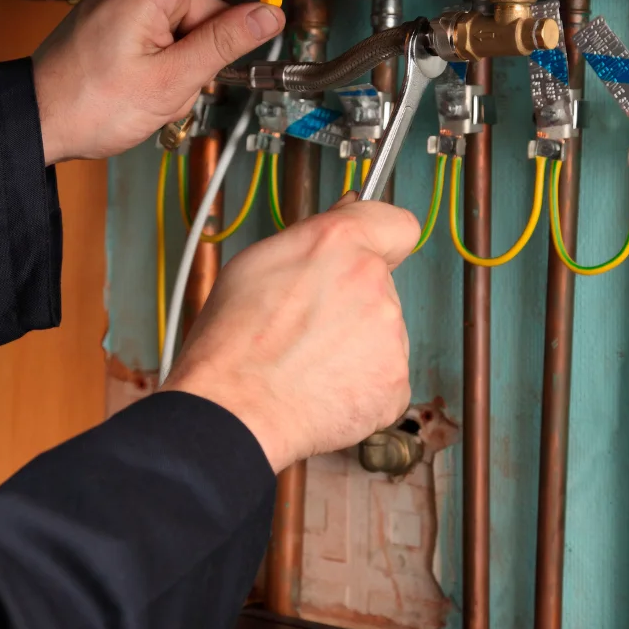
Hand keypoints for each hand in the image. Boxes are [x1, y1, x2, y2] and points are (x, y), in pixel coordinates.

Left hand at [32, 0, 285, 162]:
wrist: (40, 124)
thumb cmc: (90, 103)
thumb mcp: (172, 79)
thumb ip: (224, 43)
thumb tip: (267, 17)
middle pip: (202, 0)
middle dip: (207, 41)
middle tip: (189, 77)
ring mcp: (125, 5)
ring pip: (184, 25)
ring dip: (185, 60)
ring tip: (159, 89)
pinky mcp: (118, 25)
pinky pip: (162, 36)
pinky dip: (166, 62)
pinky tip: (149, 87)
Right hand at [162, 199, 416, 472]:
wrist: (233, 410)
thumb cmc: (232, 340)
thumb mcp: (256, 263)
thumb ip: (312, 239)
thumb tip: (341, 217)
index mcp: (338, 242)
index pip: (397, 224)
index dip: (382, 238)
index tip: (370, 251)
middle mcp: (373, 281)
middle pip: (380, 284)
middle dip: (351, 300)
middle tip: (306, 324)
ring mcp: (390, 334)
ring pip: (380, 332)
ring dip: (354, 344)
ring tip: (306, 362)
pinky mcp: (395, 382)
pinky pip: (383, 376)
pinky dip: (359, 384)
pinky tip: (320, 388)